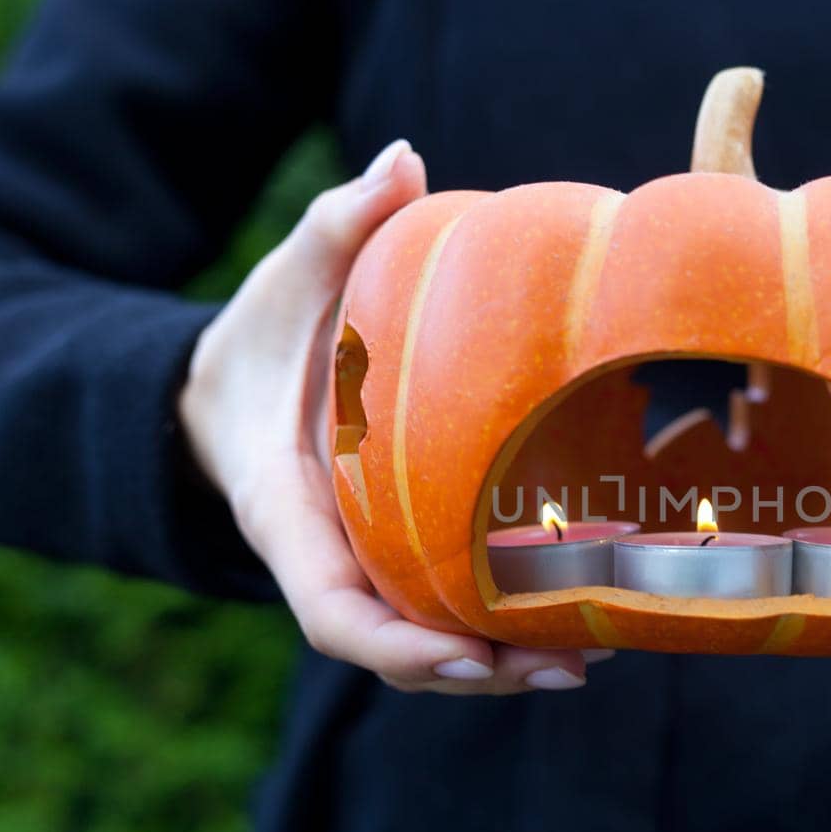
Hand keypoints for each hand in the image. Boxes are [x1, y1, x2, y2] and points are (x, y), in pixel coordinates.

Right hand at [179, 140, 604, 693]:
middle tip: (566, 668)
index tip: (462, 655)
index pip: (333, 612)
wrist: (240, 390)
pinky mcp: (404, 555)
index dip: (395, 644)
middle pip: (400, 649)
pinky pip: (450, 605)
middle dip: (475, 672)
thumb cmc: (263, 338)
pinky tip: (582, 617)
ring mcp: (369, 566)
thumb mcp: (286, 279)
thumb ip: (336, 226)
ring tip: (590, 660)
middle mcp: (331, 560)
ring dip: (504, 663)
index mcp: (289, 516)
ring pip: (432, 640)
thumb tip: (403, 159)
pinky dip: (506, 623)